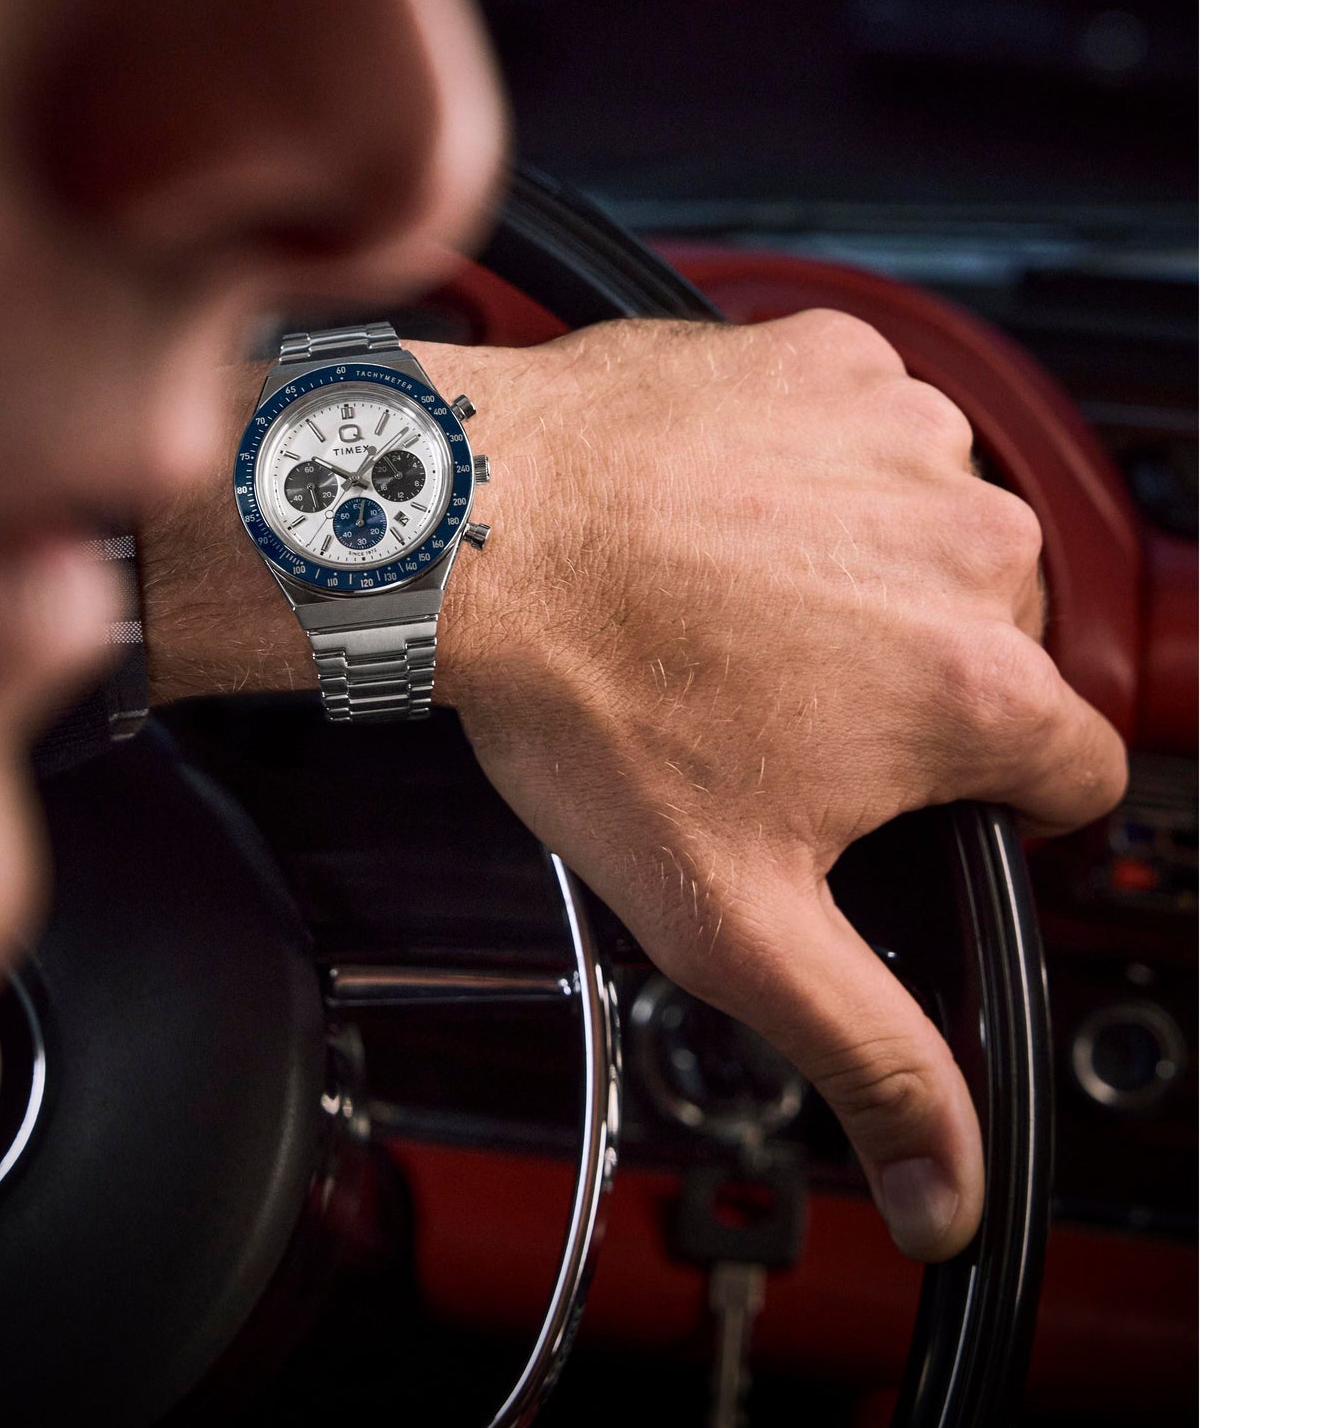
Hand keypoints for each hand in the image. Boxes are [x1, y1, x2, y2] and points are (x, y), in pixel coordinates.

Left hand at [139, 313, 1126, 1260]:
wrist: (472, 531)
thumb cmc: (587, 699)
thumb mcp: (736, 917)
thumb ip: (866, 1051)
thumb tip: (947, 1181)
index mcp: (973, 689)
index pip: (1071, 771)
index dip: (992, 799)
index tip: (911, 790)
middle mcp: (966, 548)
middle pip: (995, 648)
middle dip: (910, 683)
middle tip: (783, 698)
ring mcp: (902, 439)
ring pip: (934, 537)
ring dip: (863, 572)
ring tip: (742, 602)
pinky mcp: (835, 363)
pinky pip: (870, 432)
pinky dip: (818, 471)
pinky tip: (729, 517)